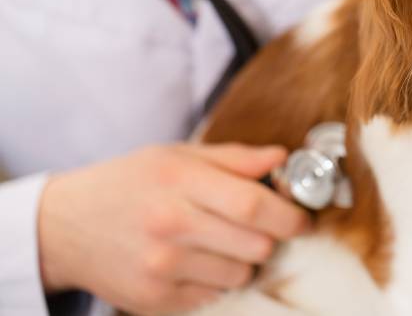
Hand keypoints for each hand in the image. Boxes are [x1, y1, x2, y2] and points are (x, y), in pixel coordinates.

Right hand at [38, 143, 309, 313]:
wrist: (64, 225)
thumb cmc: (128, 183)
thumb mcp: (175, 156)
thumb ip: (234, 158)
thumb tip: (282, 157)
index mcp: (179, 182)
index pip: (253, 205)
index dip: (289, 214)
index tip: (302, 218)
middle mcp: (170, 226)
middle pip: (256, 244)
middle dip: (272, 238)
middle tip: (263, 228)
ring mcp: (161, 267)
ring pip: (241, 274)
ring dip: (246, 260)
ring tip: (224, 243)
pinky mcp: (154, 300)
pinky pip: (215, 296)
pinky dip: (219, 281)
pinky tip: (200, 262)